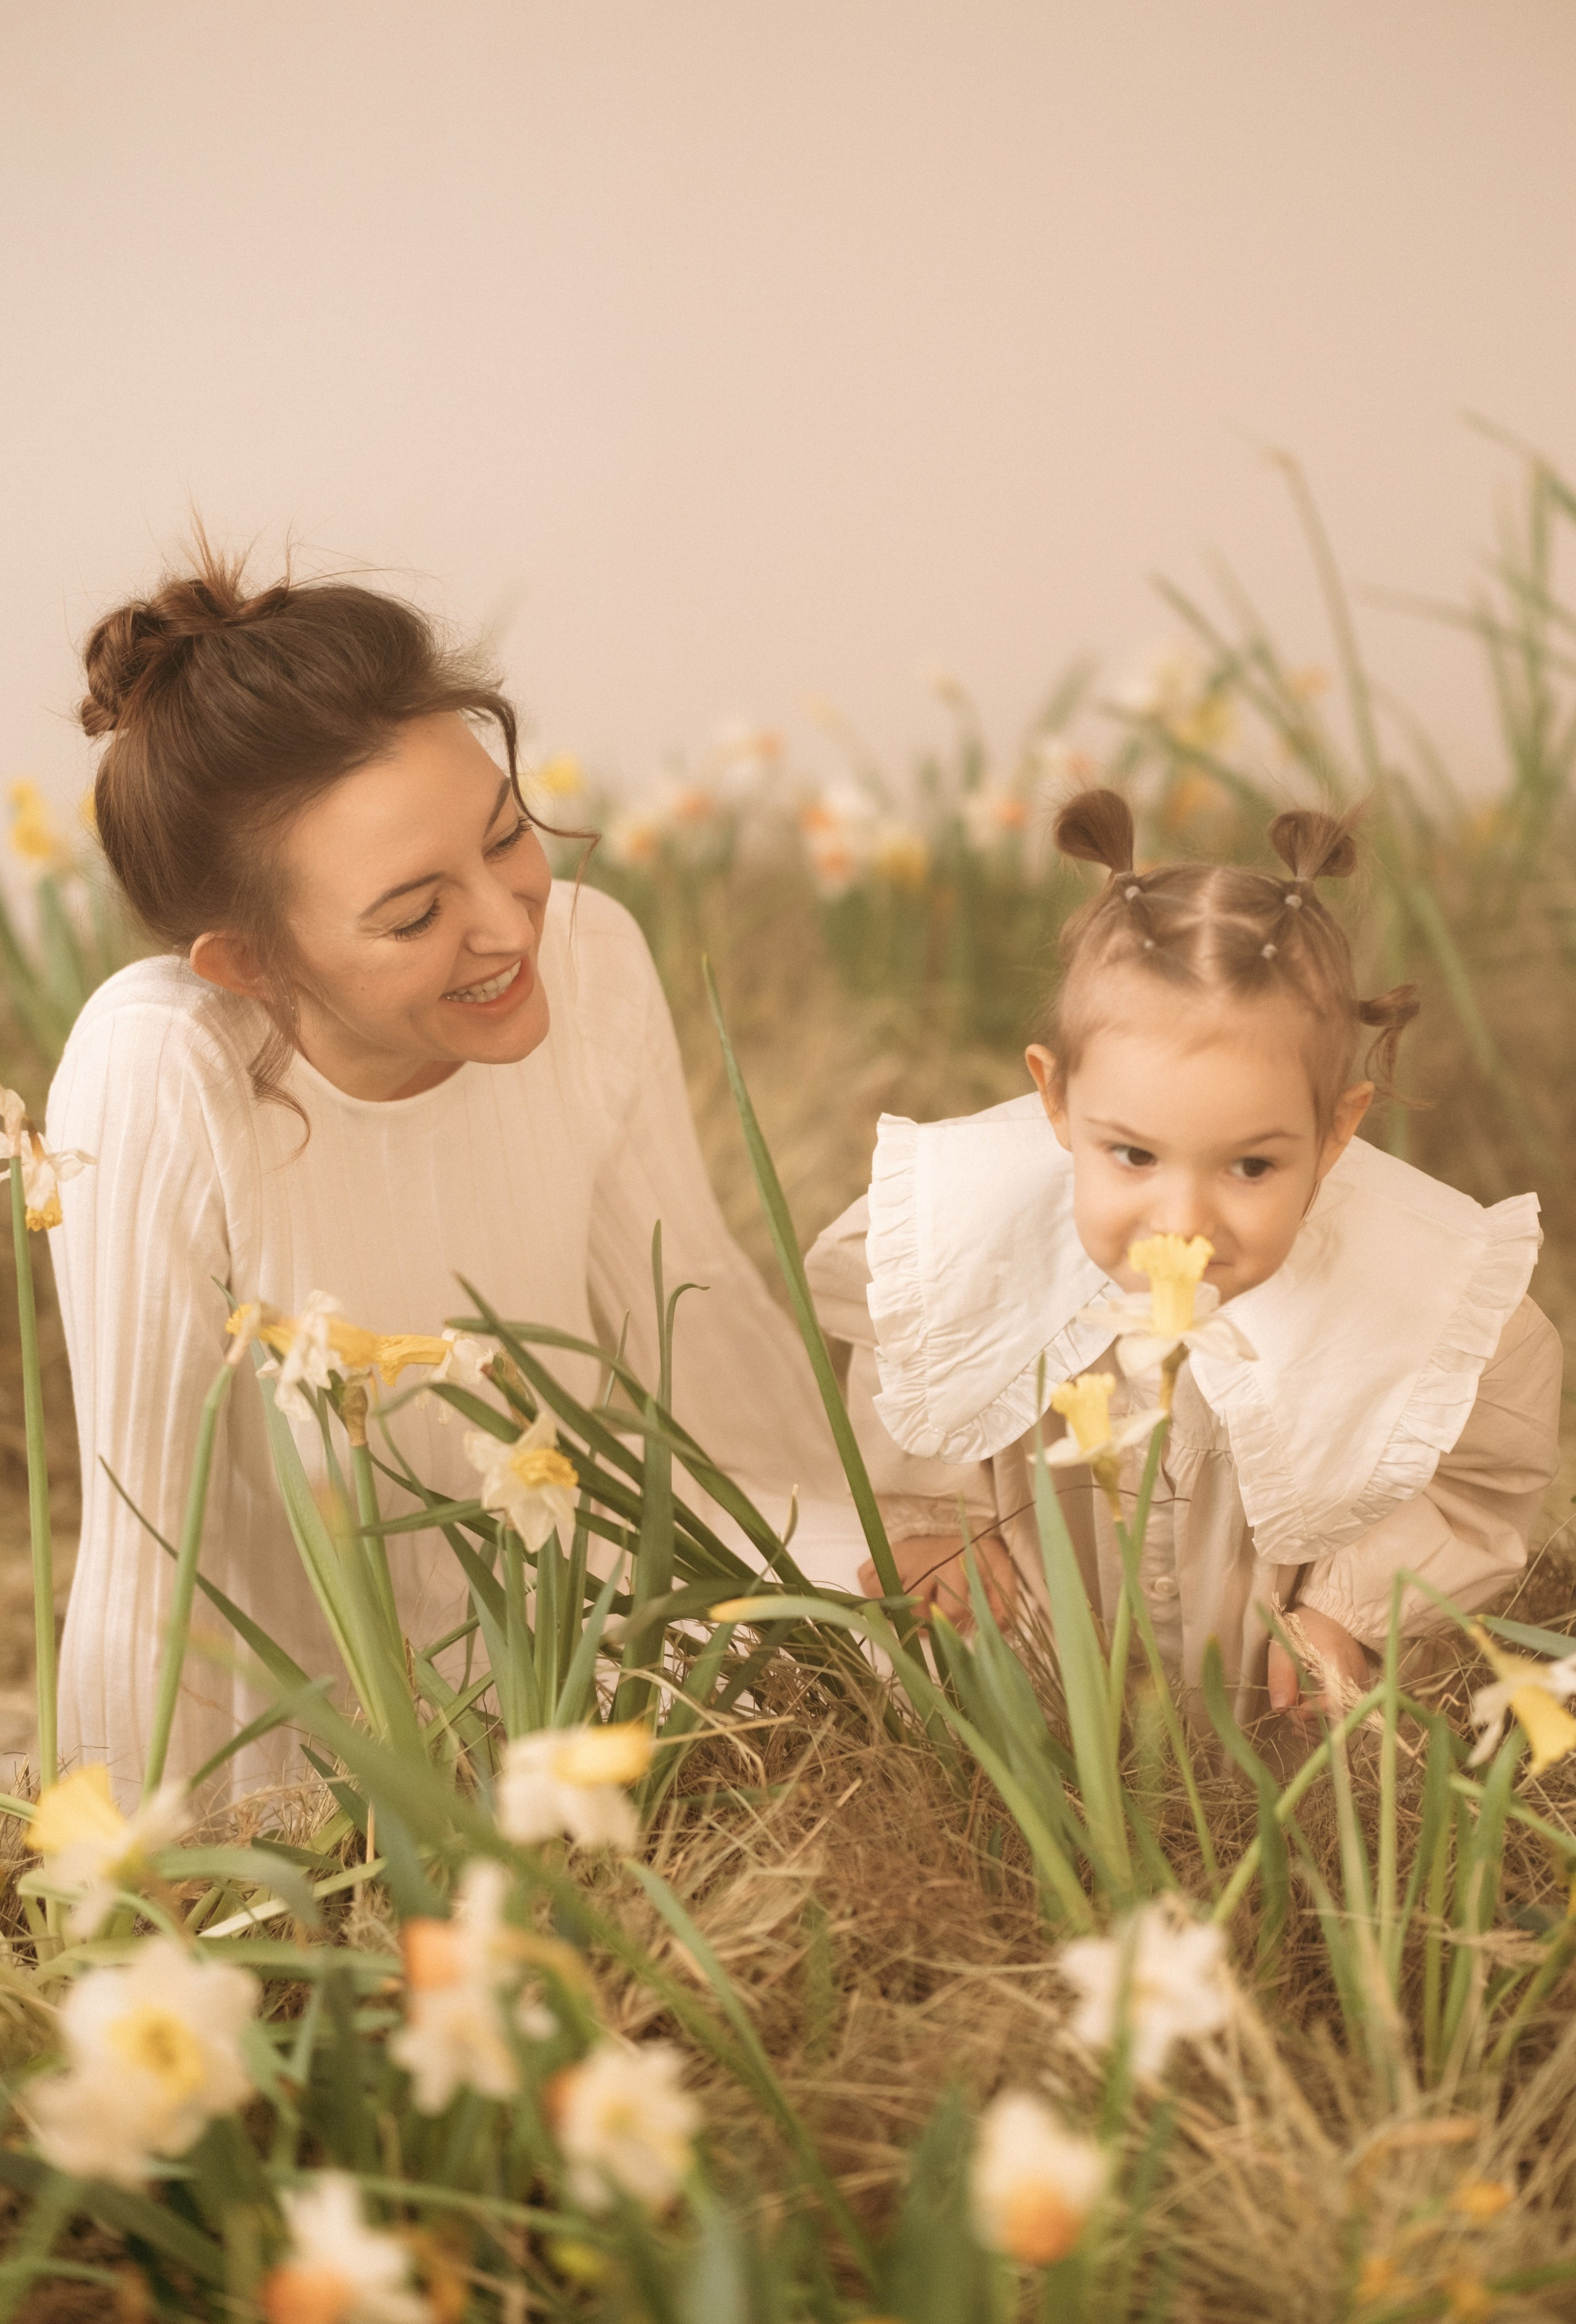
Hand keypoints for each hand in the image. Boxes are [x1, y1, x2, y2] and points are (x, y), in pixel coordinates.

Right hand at [857, 1533, 1017, 1633]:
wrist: (963, 1519)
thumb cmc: (981, 1552)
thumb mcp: (1001, 1573)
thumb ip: (1004, 1605)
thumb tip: (998, 1631)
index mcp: (955, 1567)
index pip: (950, 1611)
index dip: (956, 1624)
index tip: (960, 1623)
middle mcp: (925, 1562)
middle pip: (917, 1609)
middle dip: (927, 1621)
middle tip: (936, 1618)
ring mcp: (903, 1557)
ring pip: (889, 1595)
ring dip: (901, 1609)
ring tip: (914, 1611)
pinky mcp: (889, 1553)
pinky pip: (867, 1577)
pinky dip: (874, 1590)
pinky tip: (892, 1595)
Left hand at [1268, 1606, 1374, 1723]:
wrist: (1329, 1619)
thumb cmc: (1304, 1630)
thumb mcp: (1284, 1647)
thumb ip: (1281, 1676)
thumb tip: (1280, 1709)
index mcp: (1339, 1663)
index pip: (1337, 1699)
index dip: (1315, 1711)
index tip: (1292, 1711)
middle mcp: (1357, 1680)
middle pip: (1342, 1718)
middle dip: (1312, 1723)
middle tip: (1289, 1712)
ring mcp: (1361, 1689)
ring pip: (1345, 1724)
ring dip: (1317, 1728)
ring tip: (1295, 1713)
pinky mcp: (1358, 1696)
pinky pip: (1346, 1719)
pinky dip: (1324, 1727)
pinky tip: (1304, 1720)